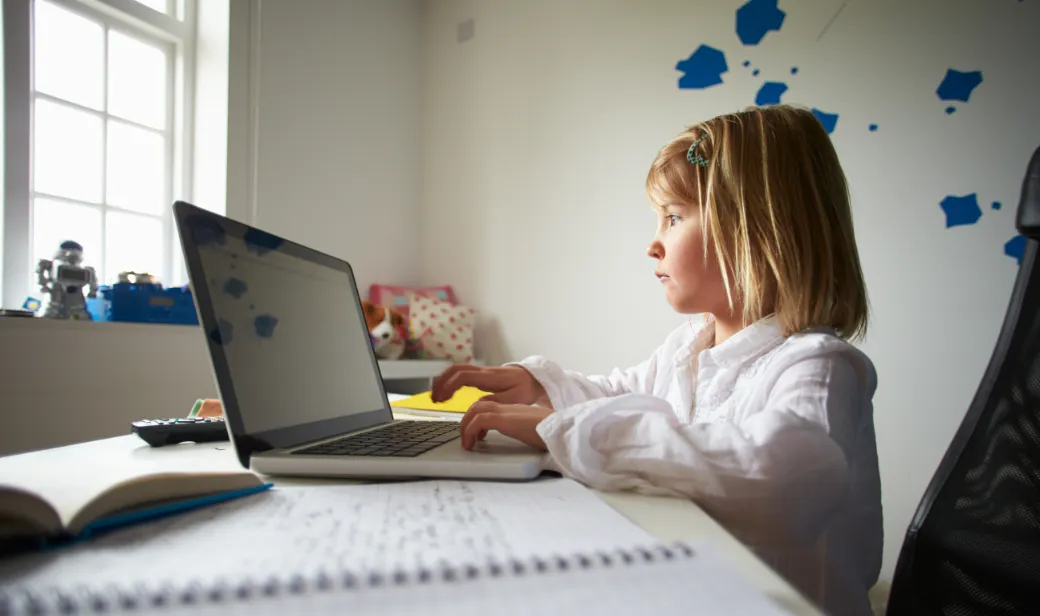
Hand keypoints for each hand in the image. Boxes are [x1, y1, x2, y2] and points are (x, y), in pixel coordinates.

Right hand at [431, 364, 550, 407]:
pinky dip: (451, 382)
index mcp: (490, 377)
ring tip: (437, 397)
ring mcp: (482, 372)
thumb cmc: (526, 390)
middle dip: (441, 382)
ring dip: (444, 381)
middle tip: (434, 398)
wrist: (535, 380)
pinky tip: (447, 394)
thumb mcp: (514, 400)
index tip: (442, 398)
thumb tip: (476, 405)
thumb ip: (495, 402)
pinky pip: (462, 374)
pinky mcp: (483, 376)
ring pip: (457, 370)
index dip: (450, 385)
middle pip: (456, 369)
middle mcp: (484, 371)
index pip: (464, 376)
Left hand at [459, 401, 552, 450]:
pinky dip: (470, 431)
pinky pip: (479, 420)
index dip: (479, 419)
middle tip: (467, 439)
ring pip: (476, 409)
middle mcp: (510, 408)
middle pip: (480, 405)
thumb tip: (525, 442)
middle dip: (467, 420)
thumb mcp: (536, 432)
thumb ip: (526, 432)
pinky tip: (472, 444)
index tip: (478, 436)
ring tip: (467, 443)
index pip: (491, 407)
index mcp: (516, 411)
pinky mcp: (505, 419)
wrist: (563, 430)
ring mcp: (507, 412)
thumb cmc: (555, 434)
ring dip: (466, 426)